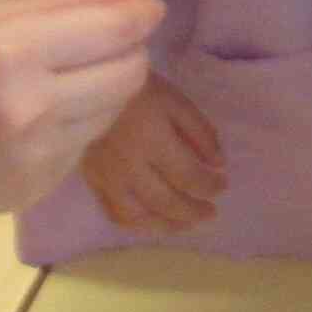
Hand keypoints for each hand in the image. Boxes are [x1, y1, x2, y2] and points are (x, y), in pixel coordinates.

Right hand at [0, 0, 163, 223]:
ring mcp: (34, 156)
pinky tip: (34, 121)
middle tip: (101, 45)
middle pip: (129, 73)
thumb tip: (139, 0)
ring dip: (102, 91)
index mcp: (10, 51)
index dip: (142, 17)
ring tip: (59, 82)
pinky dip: (73, 127)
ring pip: (113, 112)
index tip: (148, 10)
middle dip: (127, 53)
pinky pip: (83, 146)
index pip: (116, 31)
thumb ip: (66, 5)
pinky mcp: (35, 190)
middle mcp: (29, 107)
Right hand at [79, 72, 224, 233]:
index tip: (222, 185)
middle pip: (165, 201)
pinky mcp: (91, 181)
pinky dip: (136, 224)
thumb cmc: (138, 90)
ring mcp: (107, 177)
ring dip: (166, 225)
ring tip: (186, 224)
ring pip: (137, 216)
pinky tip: (153, 222)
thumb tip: (218, 164)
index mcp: (153, 140)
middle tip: (211, 213)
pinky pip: (112, 212)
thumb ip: (200, 133)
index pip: (188, 176)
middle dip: (193, 211)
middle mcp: (129, 165)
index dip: (209, 186)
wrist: (88, 86)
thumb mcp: (176, 101)